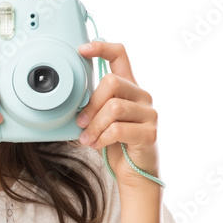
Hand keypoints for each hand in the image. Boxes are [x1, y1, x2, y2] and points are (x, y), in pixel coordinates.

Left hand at [75, 41, 160, 191]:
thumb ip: (94, 105)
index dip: (102, 48)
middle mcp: (142, 96)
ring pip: (114, 108)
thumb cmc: (116, 145)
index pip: (120, 55)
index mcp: (129, 88)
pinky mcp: (150, 133)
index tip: (82, 49)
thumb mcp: (101, 120)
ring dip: (94, 125)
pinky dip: (102, 138)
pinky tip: (97, 145)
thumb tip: (72, 100)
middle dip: (91, 104)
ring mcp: (149, 114)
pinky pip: (118, 129)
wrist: (135, 174)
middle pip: (112, 82)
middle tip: (80, 123)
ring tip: (87, 139)